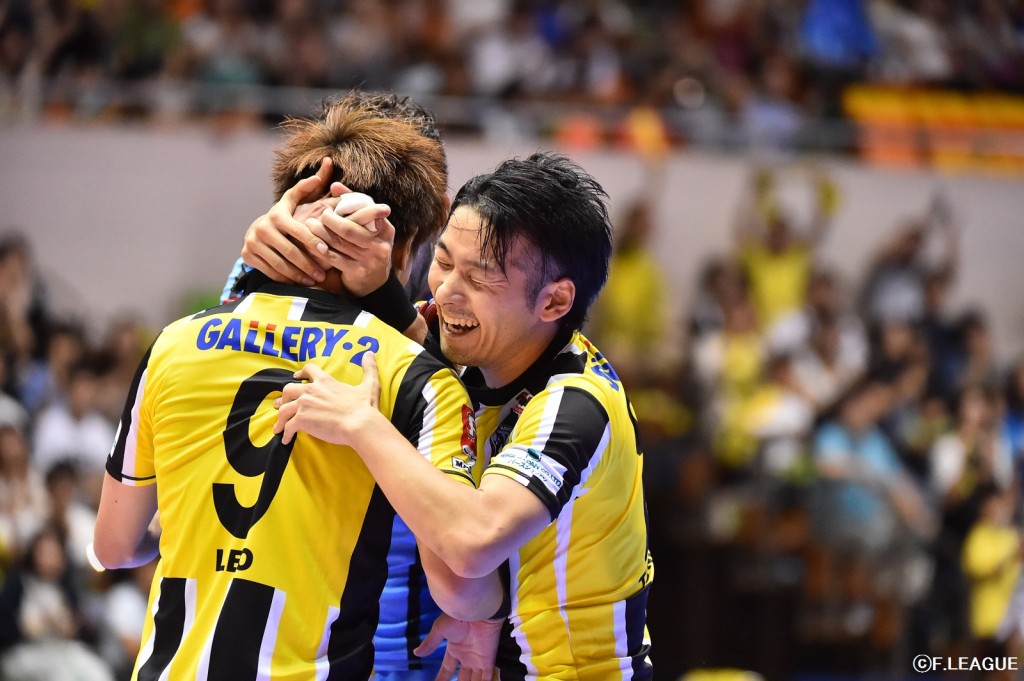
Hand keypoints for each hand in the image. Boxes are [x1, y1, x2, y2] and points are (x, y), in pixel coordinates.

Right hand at [242, 157, 338, 285]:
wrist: (258, 231)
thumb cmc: (285, 217)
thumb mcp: (294, 202)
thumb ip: (310, 188)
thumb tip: (327, 165)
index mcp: (277, 215)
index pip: (299, 231)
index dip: (314, 243)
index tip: (326, 253)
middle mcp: (262, 228)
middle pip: (290, 251)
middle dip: (308, 264)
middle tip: (323, 274)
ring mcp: (252, 242)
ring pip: (280, 263)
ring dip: (299, 274)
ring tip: (314, 280)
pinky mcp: (247, 255)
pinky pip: (270, 271)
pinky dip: (286, 279)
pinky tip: (299, 283)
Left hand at [273, 352, 380, 445]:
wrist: (360, 424)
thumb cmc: (365, 408)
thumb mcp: (369, 385)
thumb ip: (369, 368)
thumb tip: (370, 354)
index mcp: (326, 382)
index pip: (309, 370)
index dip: (301, 373)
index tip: (296, 377)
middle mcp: (312, 391)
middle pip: (288, 389)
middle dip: (284, 398)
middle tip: (281, 405)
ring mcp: (305, 405)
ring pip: (284, 410)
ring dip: (280, 418)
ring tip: (279, 427)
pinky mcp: (302, 419)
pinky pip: (288, 427)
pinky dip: (285, 433)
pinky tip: (286, 439)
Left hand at [309, 200, 395, 296]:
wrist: (375, 282)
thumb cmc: (368, 248)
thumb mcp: (369, 228)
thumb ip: (354, 206)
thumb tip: (335, 186)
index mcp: (386, 230)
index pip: (368, 213)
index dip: (349, 204)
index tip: (332, 199)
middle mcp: (381, 245)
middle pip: (350, 229)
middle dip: (331, 220)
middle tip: (320, 214)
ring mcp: (370, 260)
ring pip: (340, 243)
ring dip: (322, 233)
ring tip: (310, 224)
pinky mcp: (358, 272)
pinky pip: (335, 259)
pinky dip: (322, 250)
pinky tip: (313, 243)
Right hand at [414, 613, 502, 680]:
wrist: (477, 610)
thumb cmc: (457, 617)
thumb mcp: (440, 629)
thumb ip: (430, 643)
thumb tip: (416, 653)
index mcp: (454, 650)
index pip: (447, 669)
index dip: (442, 679)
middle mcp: (466, 657)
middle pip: (462, 678)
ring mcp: (477, 660)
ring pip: (473, 680)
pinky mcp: (488, 661)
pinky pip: (486, 678)